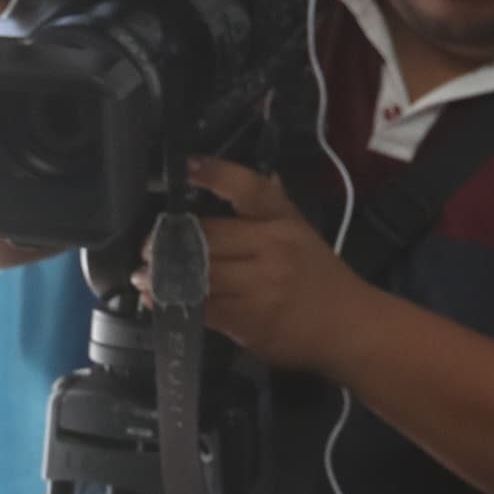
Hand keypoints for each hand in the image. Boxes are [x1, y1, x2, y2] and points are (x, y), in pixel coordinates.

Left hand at [142, 157, 370, 374]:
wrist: (350, 327)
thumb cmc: (321, 278)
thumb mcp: (301, 231)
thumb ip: (269, 206)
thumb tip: (240, 176)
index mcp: (284, 224)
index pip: (247, 189)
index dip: (214, 173)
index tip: (187, 165)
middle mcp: (272, 250)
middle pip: (208, 237)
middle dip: (169, 241)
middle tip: (148, 245)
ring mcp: (261, 288)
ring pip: (200, 276)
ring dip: (162, 276)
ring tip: (143, 275)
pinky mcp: (250, 322)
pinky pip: (203, 310)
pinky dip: (175, 304)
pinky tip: (159, 300)